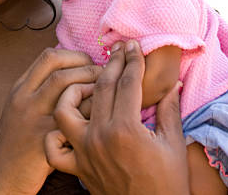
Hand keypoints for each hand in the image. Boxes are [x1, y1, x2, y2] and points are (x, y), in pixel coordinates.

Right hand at [0, 47, 101, 194]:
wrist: (3, 176)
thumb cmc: (19, 140)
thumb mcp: (21, 105)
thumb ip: (41, 86)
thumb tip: (74, 66)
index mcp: (20, 89)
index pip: (49, 57)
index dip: (74, 56)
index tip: (88, 63)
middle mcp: (26, 101)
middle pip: (60, 71)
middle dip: (87, 68)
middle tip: (102, 75)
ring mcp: (36, 121)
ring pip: (67, 90)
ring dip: (91, 87)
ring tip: (102, 93)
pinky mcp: (48, 143)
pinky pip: (75, 118)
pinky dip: (91, 111)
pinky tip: (99, 115)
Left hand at [45, 40, 189, 194]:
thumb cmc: (166, 185)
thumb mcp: (173, 145)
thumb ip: (170, 110)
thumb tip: (171, 83)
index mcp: (127, 130)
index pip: (127, 82)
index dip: (132, 60)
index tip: (133, 46)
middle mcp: (101, 138)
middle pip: (101, 87)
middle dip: (111, 63)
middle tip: (118, 49)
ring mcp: (85, 153)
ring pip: (65, 110)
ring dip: (74, 90)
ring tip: (90, 83)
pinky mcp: (77, 168)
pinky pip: (54, 147)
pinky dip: (56, 133)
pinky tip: (70, 121)